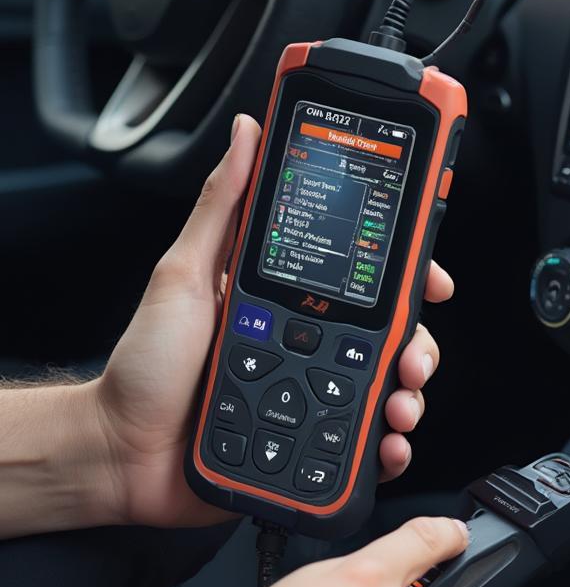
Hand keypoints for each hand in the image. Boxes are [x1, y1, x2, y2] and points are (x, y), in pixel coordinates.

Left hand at [92, 115, 453, 527]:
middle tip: (412, 358)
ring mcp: (312, 394)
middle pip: (389, 336)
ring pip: (387, 388)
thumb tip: (248, 133)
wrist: (121, 453)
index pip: (361, 278)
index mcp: (288, 299)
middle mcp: (309, 343)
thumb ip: (221, 205)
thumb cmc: (147, 364)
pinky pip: (364, 442)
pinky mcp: (310, 443)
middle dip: (417, 345)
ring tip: (397, 408)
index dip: (406, 276)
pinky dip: (387, 446)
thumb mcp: (183, 273)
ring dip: (409, 396)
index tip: (431, 279)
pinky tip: (386, 446)